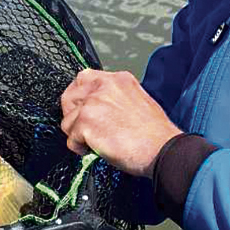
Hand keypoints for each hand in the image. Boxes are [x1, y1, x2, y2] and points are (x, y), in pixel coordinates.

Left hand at [60, 69, 181, 177]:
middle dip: (72, 115)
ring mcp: (92, 104)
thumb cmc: (155, 133)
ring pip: (67, 121)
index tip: (83, 110)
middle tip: (84, 130)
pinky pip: (71, 139)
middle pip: (69, 97)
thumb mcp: (137, 100)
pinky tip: (95, 151)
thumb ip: (114, 98)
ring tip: (94, 143)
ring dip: (77, 135)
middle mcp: (103, 87)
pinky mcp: (86, 123)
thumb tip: (99, 110)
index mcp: (117, 80)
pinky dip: (80, 149)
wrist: (162, 149)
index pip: (83, 78)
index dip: (80, 97)